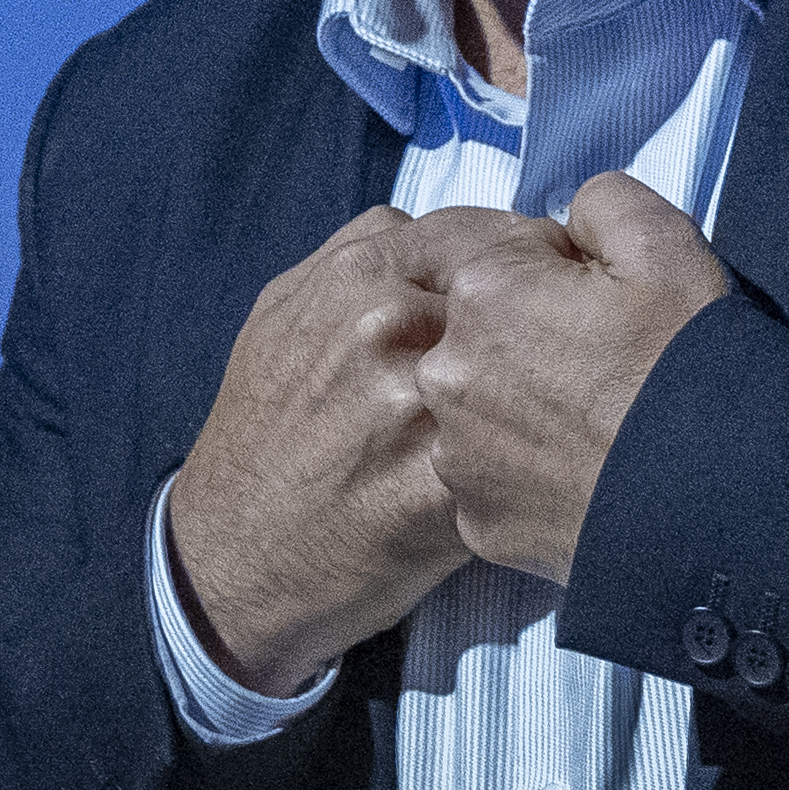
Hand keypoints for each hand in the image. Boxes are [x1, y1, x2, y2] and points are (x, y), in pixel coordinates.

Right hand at [166, 204, 518, 694]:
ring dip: (551, 394)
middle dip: (548, 323)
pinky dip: (536, 463)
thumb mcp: (282, 315)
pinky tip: (523, 476)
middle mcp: (390, 327)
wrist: (229, 558)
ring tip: (547, 418)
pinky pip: (528, 457)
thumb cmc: (261, 435)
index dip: (524, 263)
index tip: (542, 291)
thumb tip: (434, 233)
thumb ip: (354, 257)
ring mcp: (419, 408)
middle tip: (559, 358)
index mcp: (359, 274)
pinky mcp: (445, 490)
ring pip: (538, 373)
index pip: (486, 232)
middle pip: (522, 295)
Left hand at [400, 173, 729, 584]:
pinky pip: (494, 477)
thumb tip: (570, 223)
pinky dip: (528, 474)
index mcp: (482, 291)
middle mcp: (447, 372)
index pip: (509, 263)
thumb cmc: (690, 368)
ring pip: (483, 408)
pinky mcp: (476, 519)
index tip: (608, 313)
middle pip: (485, 337)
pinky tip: (584, 474)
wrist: (722, 499)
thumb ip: (600, 201)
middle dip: (534, 343)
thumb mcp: (664, 242)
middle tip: (607, 372)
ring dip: (524, 409)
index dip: (565, 282)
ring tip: (598, 428)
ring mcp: (457, 454)